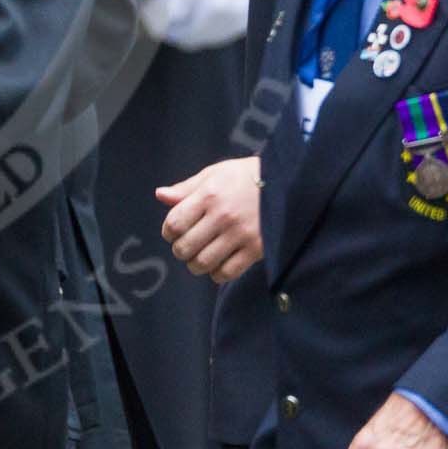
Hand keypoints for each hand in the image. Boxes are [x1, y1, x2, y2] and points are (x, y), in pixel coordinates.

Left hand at [156, 156, 262, 281]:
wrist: (288, 183)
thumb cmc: (245, 177)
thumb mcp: (215, 174)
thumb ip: (186, 188)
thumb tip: (160, 195)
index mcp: (209, 195)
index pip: (174, 224)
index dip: (168, 232)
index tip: (173, 232)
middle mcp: (223, 215)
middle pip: (185, 247)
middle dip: (180, 250)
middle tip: (186, 246)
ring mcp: (241, 234)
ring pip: (203, 263)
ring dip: (195, 265)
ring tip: (199, 257)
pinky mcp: (257, 249)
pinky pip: (227, 272)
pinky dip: (217, 274)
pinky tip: (218, 265)